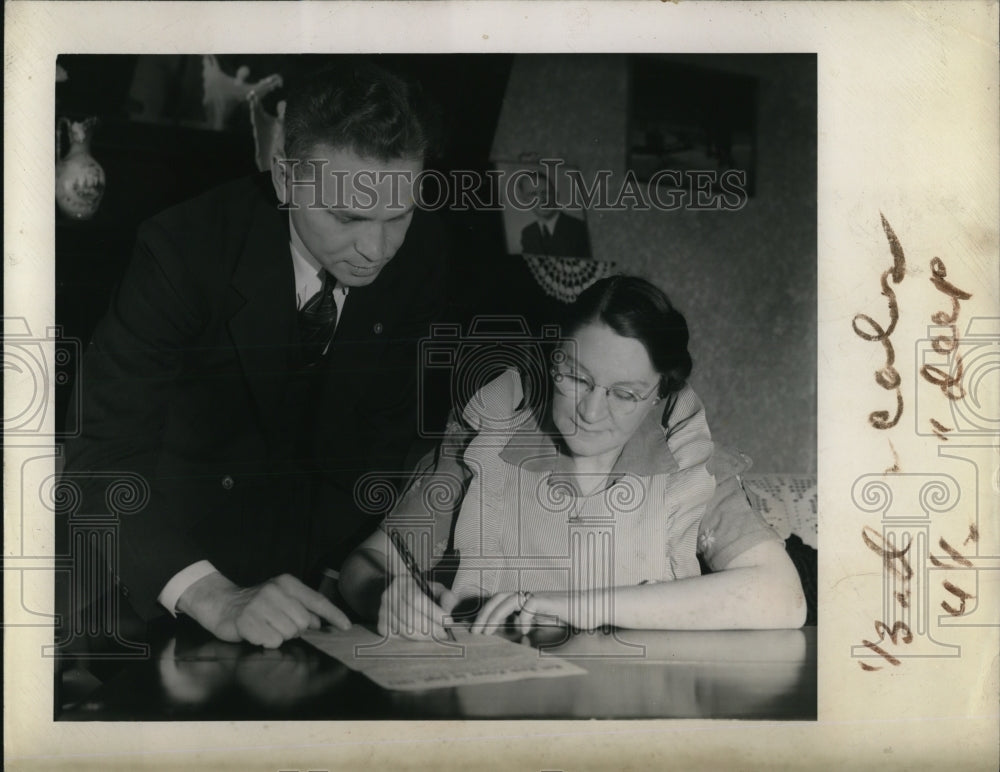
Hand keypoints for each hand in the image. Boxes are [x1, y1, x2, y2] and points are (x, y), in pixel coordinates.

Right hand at [177, 572, 350, 648]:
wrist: (221, 603)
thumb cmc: (257, 604)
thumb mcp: (282, 600)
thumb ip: (302, 609)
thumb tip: (320, 622)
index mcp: (287, 584)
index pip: (317, 600)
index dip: (334, 615)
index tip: (347, 627)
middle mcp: (275, 591)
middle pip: (303, 623)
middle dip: (294, 630)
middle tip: (278, 624)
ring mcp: (259, 605)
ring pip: (288, 634)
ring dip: (279, 636)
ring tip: (266, 627)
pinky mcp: (247, 621)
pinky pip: (271, 641)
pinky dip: (266, 641)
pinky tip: (256, 633)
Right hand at [377, 575, 457, 640]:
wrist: (398, 598)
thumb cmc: (420, 594)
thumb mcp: (434, 589)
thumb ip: (445, 596)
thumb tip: (449, 605)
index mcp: (403, 582)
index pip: (417, 598)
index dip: (434, 612)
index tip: (448, 621)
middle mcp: (389, 595)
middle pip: (410, 616)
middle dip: (431, 627)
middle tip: (444, 633)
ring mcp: (383, 611)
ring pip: (404, 629)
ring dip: (424, 636)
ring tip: (436, 637)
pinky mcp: (382, 626)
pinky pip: (398, 637)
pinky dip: (413, 641)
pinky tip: (423, 638)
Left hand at [470, 589, 605, 635]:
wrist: (592, 609)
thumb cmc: (570, 618)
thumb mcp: (545, 626)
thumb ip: (529, 629)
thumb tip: (515, 641)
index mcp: (525, 601)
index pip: (498, 602)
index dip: (485, 614)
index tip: (476, 631)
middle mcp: (528, 596)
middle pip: (498, 598)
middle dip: (483, 614)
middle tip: (475, 634)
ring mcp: (538, 596)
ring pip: (509, 600)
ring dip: (495, 616)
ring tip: (488, 633)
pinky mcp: (549, 600)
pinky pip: (529, 605)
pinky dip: (523, 618)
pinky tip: (524, 632)